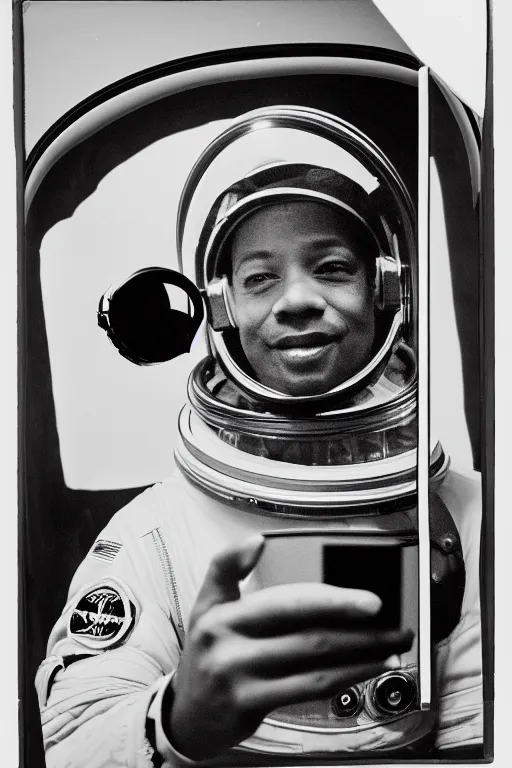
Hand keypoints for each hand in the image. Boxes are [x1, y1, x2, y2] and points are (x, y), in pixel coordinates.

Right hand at [165, 535, 412, 760]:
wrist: (187, 715)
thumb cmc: (209, 652)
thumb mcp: (206, 606)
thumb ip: (228, 569)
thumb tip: (256, 540)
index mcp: (219, 609)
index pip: (283, 598)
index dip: (323, 594)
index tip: (363, 595)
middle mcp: (227, 641)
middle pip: (301, 626)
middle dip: (349, 616)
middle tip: (383, 611)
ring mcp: (239, 675)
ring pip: (312, 659)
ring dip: (359, 650)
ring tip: (389, 640)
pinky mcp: (252, 704)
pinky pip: (309, 687)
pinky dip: (344, 676)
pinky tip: (367, 666)